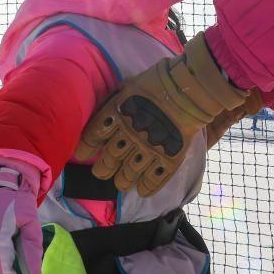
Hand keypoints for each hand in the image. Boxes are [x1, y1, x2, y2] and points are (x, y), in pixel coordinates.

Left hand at [75, 32, 252, 196]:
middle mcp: (128, 136)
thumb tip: (103, 115)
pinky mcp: (168, 159)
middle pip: (107, 162)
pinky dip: (146, 187)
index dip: (85, 148)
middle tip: (102, 171)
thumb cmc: (156, 83)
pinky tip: (142, 190)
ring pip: (126, 176)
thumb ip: (113, 102)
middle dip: (102, 169)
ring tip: (122, 181)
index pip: (92, 137)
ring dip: (122, 181)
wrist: (189, 88)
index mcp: (115, 116)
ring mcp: (148, 150)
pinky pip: (153, 180)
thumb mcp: (127, 86)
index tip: (84, 153)